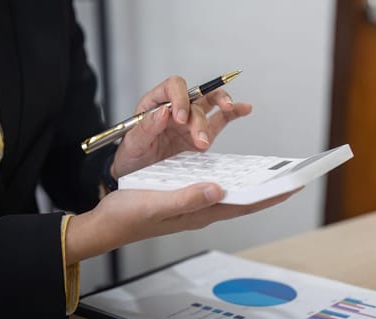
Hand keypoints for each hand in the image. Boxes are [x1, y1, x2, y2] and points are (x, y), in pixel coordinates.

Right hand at [64, 183, 299, 264]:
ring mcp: (193, 204)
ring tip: (272, 173)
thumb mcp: (157, 204)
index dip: (270, 196)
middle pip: (243, 200)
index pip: (243, 204)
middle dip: (268, 190)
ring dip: (251, 184)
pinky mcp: (183, 196)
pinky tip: (233, 170)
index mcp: (199, 212)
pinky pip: (214, 188)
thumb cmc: (128, 215)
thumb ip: (187, 198)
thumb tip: (219, 189)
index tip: (294, 186)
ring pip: (231, 194)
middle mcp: (200, 209)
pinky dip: (230, 179)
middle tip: (291, 177)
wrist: (107, 223)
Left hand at [111, 75, 252, 178]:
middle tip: (198, 138)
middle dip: (198, 119)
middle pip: (195, 99)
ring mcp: (190, 120)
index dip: (180, 98)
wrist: (135, 174)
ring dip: (222, 105)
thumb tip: (163, 111)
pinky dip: (234, 113)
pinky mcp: (201, 134)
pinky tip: (244, 109)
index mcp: (155, 103)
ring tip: (229, 109)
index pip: (173, 87)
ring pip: (210, 103)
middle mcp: (175, 108)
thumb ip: (146, 127)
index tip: (179, 117)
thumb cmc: (130, 156)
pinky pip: (220, 119)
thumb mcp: (132, 143)